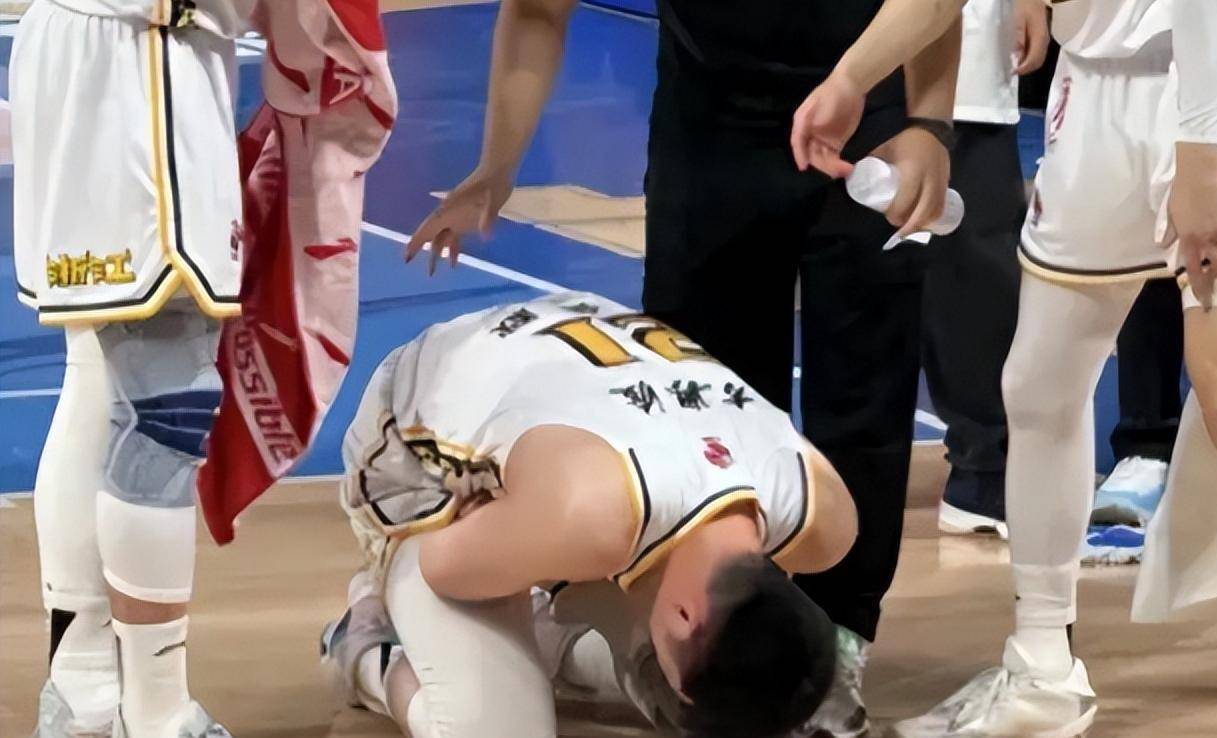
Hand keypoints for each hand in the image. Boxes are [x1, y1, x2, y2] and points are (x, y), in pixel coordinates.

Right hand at [405, 168, 513, 273]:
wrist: (496, 174)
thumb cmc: (491, 185)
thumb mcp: (491, 201)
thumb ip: (487, 218)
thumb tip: (485, 235)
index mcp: (448, 211)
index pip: (427, 229)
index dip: (416, 242)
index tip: (406, 256)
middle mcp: (448, 215)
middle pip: (431, 236)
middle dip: (422, 251)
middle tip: (413, 265)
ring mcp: (456, 217)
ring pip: (442, 238)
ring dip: (437, 254)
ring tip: (432, 272)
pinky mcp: (466, 219)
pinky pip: (454, 237)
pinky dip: (453, 249)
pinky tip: (454, 262)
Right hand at [791, 70, 866, 178]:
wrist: (851, 85)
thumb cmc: (830, 94)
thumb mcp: (813, 108)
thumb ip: (805, 125)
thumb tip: (802, 143)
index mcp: (802, 126)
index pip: (799, 145)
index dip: (800, 156)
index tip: (804, 167)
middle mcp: (811, 136)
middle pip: (813, 155)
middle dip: (824, 165)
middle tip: (837, 171)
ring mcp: (825, 140)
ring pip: (825, 159)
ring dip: (834, 167)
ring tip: (847, 169)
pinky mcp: (837, 142)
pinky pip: (835, 157)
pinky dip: (840, 164)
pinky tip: (847, 167)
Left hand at [869, 126, 950, 235]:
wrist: (930, 125)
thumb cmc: (904, 138)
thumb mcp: (883, 148)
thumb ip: (867, 162)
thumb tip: (848, 174)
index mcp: (912, 170)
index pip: (906, 201)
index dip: (896, 214)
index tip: (888, 216)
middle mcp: (929, 178)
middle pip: (924, 212)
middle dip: (910, 225)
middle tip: (898, 232)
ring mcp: (941, 180)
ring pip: (936, 211)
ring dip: (923, 224)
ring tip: (910, 229)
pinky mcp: (947, 181)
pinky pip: (942, 205)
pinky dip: (933, 216)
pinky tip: (923, 221)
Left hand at [1013, 0, 1050, 75]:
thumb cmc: (1025, 7)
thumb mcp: (1019, 20)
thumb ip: (1019, 37)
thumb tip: (1017, 54)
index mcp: (1040, 37)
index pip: (1034, 59)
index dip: (1024, 68)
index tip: (1013, 72)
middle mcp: (1044, 41)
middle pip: (1038, 62)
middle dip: (1027, 69)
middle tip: (1013, 71)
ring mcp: (1044, 40)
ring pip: (1039, 60)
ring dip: (1028, 66)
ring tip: (1015, 67)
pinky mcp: (1041, 40)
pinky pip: (1037, 54)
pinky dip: (1029, 60)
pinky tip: (1019, 59)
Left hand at [1166, 142, 1216, 309]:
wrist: (1203, 164)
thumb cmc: (1185, 185)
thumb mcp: (1172, 209)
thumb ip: (1169, 229)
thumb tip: (1165, 246)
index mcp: (1192, 237)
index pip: (1195, 270)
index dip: (1199, 288)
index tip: (1202, 301)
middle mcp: (1211, 237)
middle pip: (1216, 269)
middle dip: (1216, 286)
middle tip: (1214, 298)